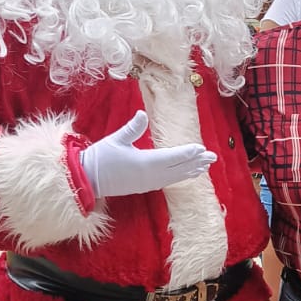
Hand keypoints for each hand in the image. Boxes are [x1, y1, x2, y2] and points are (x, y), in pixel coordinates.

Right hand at [80, 110, 215, 199]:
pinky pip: (168, 182)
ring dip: (191, 170)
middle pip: (178, 169)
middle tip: (212, 157)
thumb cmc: (100, 158)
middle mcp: (151, 176)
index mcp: (144, 163)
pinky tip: (187, 174)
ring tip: (205, 166)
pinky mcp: (145, 186)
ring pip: (176, 177)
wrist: (88, 179)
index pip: (172, 157)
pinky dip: (181, 177)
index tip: (201, 148)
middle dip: (196, 162)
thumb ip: (132, 128)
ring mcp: (149, 183)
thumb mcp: (115, 139)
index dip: (187, 153)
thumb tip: (142, 114)